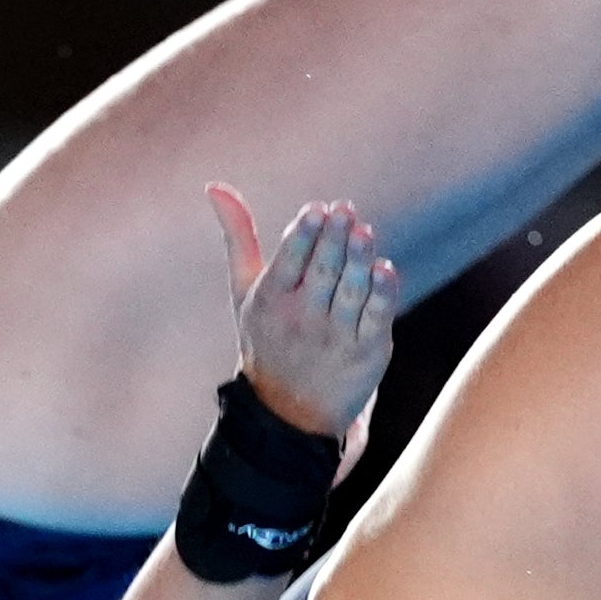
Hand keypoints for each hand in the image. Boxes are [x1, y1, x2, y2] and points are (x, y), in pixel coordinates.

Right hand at [209, 188, 399, 445]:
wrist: (290, 413)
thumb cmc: (268, 338)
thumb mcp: (245, 291)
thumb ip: (238, 237)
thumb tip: (216, 186)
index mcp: (270, 301)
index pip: (289, 261)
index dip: (305, 233)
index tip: (318, 209)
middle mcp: (301, 320)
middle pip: (323, 271)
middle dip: (334, 239)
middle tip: (345, 210)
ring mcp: (336, 337)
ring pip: (351, 291)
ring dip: (359, 259)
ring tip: (364, 232)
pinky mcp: (367, 352)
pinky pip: (376, 317)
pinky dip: (382, 293)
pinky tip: (384, 269)